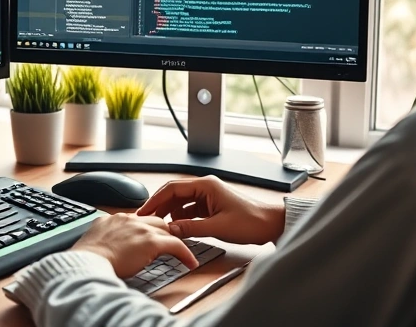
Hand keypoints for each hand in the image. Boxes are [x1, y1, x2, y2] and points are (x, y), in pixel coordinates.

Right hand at [72, 213, 198, 277]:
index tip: (151, 236)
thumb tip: (108, 245)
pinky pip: (176, 245)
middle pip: (156, 220)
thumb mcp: (94, 242)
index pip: (138, 219)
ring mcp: (141, 229)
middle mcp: (130, 219)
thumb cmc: (87, 259)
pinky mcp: (151, 242)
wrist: (87, 263)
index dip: (147, 228)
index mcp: (115, 218)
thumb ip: (105, 238)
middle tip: (171, 243)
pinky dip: (185, 254)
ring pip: (167, 230)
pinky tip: (190, 263)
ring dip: (176, 241)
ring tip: (184, 253)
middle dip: (165, 231)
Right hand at [137, 176, 284, 244]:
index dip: (155, 199)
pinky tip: (176, 228)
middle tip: (146, 218)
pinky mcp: (212, 207)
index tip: (144, 210)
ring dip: (170, 213)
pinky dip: (181, 218)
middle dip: (159, 206)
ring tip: (158, 225)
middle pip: (174, 194)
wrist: (271, 224)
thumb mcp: (218, 227)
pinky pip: (190, 210)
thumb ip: (191, 228)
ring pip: (181, 203)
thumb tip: (170, 230)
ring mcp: (208, 197)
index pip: (172, 188)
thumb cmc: (251, 221)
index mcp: (206, 186)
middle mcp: (205, 187)